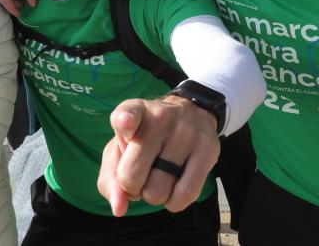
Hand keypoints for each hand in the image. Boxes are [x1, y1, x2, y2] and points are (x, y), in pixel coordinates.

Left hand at [97, 96, 220, 215]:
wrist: (190, 115)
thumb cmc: (146, 140)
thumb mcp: (121, 150)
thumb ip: (111, 180)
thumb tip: (120, 208)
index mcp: (135, 111)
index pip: (128, 114)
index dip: (124, 121)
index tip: (125, 123)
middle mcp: (161, 117)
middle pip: (133, 176)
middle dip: (132, 188)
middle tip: (141, 176)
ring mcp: (186, 133)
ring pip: (158, 191)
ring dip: (154, 196)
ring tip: (159, 178)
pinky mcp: (207, 149)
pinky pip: (185, 194)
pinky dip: (174, 202)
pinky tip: (174, 188)